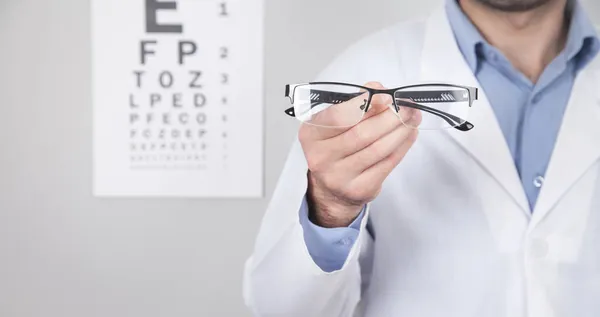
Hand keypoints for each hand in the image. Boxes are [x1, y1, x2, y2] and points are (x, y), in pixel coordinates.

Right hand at [299, 82, 420, 227]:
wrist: (333, 188)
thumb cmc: (336, 147)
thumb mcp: (336, 122)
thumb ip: (355, 104)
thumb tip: (379, 91)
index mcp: (311, 134)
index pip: (337, 117)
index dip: (363, 105)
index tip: (385, 96)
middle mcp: (321, 157)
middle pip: (361, 134)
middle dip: (390, 117)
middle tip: (407, 106)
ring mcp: (339, 176)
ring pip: (378, 149)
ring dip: (400, 130)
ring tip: (412, 117)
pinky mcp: (359, 189)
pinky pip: (387, 164)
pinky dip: (403, 146)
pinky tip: (409, 134)